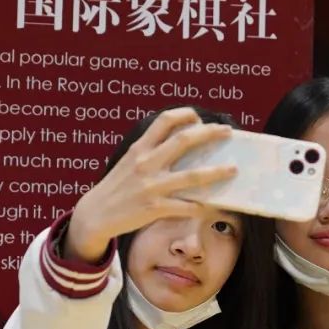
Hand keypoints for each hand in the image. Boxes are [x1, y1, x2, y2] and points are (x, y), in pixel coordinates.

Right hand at [65, 108, 235, 261]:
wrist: (95, 214)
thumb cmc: (116, 187)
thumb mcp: (128, 161)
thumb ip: (149, 150)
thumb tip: (175, 140)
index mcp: (140, 149)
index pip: (164, 121)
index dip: (185, 114)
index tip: (200, 117)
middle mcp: (147, 163)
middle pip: (184, 140)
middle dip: (209, 133)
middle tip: (227, 132)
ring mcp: (151, 186)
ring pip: (192, 176)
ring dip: (216, 172)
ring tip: (233, 169)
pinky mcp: (154, 208)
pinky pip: (185, 206)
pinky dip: (201, 206)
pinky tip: (213, 206)